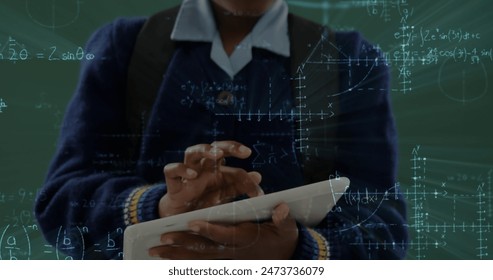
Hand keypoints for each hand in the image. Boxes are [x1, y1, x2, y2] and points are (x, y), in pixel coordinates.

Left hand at [149, 203, 298, 258]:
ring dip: (176, 257)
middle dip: (181, 246)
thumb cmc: (284, 238)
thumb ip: (283, 218)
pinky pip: (202, 267)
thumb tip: (282, 207)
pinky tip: (168, 264)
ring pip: (198, 260)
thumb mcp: (287, 227)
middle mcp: (233, 253)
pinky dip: (184, 265)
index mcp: (246, 238)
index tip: (191, 223)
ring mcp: (228, 262)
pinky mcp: (225, 266)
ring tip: (156, 253)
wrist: (287, 259)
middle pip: (203, 250)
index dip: (208, 229)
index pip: (223, 235)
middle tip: (161, 242)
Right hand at [159, 141, 262, 216]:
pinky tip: (193, 174)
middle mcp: (203, 168)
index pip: (235, 169)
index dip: (247, 180)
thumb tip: (258, 175)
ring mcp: (187, 174)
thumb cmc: (203, 202)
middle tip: (244, 151)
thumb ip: (239, 186)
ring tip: (217, 154)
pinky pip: (171, 170)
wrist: (180, 218)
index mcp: (217, 171)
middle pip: (214, 147)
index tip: (258, 194)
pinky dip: (181, 169)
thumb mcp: (223, 196)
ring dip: (205, 150)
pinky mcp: (173, 184)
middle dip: (229, 146)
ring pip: (192, 152)